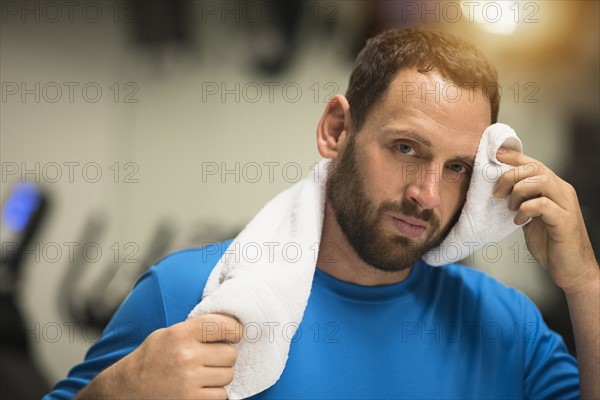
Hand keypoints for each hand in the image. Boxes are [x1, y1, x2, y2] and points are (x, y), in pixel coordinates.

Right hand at [78, 313, 241, 399]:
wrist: (127, 388)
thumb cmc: (151, 357)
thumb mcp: (169, 333)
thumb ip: (197, 328)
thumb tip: (232, 326)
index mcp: (180, 334)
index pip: (224, 326)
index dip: (235, 330)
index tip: (235, 334)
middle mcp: (186, 356)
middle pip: (230, 354)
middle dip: (225, 356)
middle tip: (213, 357)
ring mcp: (189, 380)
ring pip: (228, 375)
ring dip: (220, 375)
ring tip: (204, 373)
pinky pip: (222, 395)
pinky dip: (215, 392)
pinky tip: (201, 387)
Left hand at [493, 148, 598, 291]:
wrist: (571, 269)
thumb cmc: (550, 243)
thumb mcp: (530, 217)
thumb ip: (521, 201)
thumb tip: (498, 189)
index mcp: (554, 188)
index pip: (533, 164)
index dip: (513, 157)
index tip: (494, 155)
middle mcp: (562, 191)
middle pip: (534, 168)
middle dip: (510, 176)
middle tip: (497, 193)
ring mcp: (566, 205)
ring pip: (540, 181)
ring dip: (518, 192)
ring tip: (510, 208)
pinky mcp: (565, 221)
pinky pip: (542, 205)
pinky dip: (525, 210)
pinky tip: (518, 222)